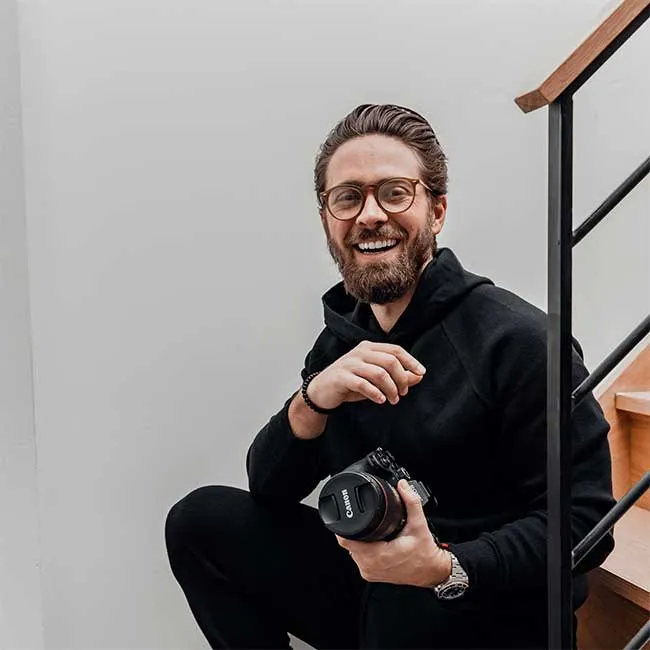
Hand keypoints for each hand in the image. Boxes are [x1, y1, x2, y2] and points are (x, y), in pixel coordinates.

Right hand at [308, 341, 425, 409]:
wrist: (322, 391)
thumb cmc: (350, 383)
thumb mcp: (375, 379)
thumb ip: (396, 376)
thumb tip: (418, 376)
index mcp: (369, 348)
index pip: (395, 350)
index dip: (410, 361)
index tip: (421, 373)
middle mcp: (360, 352)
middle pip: (390, 361)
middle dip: (401, 378)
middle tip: (402, 393)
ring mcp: (350, 364)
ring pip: (379, 373)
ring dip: (390, 389)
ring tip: (392, 400)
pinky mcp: (342, 377)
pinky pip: (363, 384)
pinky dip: (375, 393)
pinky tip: (380, 400)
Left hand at [335, 480, 451, 587]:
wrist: (431, 572)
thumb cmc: (425, 554)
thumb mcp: (419, 524)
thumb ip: (411, 502)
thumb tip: (402, 486)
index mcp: (378, 555)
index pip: (346, 540)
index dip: (343, 526)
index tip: (350, 516)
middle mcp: (370, 566)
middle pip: (348, 543)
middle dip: (355, 530)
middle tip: (370, 523)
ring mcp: (369, 572)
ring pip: (352, 551)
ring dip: (359, 540)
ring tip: (376, 534)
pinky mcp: (371, 575)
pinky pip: (359, 558)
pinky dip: (364, 549)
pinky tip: (377, 544)